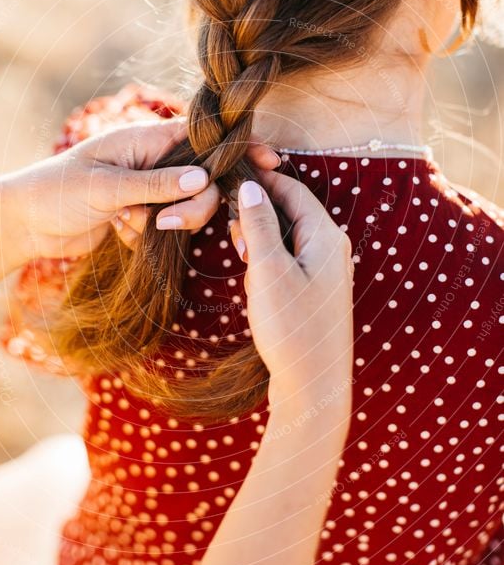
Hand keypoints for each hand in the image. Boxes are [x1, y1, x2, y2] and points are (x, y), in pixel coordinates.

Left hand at [4, 119, 279, 261]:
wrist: (26, 222)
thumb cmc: (58, 190)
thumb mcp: (107, 186)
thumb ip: (156, 184)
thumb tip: (204, 179)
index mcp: (147, 139)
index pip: (204, 137)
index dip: (238, 149)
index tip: (268, 162)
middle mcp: (154, 161)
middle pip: (204, 179)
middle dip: (194, 206)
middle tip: (167, 224)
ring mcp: (150, 189)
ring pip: (188, 206)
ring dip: (168, 223)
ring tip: (127, 225)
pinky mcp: (143, 215)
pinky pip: (167, 227)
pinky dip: (148, 236)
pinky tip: (119, 233)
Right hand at [230, 173, 353, 419]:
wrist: (314, 387)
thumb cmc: (293, 328)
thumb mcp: (268, 270)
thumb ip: (259, 225)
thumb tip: (251, 188)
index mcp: (327, 236)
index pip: (293, 191)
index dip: (262, 181)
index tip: (230, 177)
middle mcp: (334, 249)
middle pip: (292, 212)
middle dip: (259, 217)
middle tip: (233, 233)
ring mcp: (328, 272)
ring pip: (288, 239)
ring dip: (263, 244)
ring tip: (245, 263)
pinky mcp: (318, 292)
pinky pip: (291, 262)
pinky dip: (270, 264)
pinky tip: (257, 283)